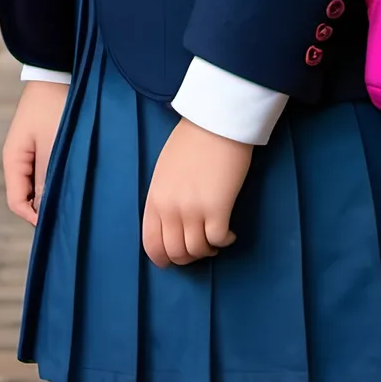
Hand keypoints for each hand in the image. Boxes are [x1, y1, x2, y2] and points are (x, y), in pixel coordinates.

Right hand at [2, 80, 68, 226]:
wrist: (58, 72)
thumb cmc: (55, 105)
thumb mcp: (53, 144)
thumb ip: (47, 177)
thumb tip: (45, 210)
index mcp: (13, 159)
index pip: (16, 202)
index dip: (35, 218)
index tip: (60, 224)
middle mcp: (18, 159)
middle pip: (27, 196)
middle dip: (46, 206)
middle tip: (73, 213)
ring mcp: (30, 152)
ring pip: (39, 184)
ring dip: (54, 190)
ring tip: (77, 196)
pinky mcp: (43, 145)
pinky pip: (47, 169)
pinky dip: (58, 177)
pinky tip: (76, 178)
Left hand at [142, 117, 253, 267]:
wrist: (216, 122)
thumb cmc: (191, 141)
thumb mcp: (165, 170)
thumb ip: (164, 197)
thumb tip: (171, 221)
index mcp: (155, 198)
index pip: (151, 243)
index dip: (163, 258)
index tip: (174, 259)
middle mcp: (171, 209)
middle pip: (175, 252)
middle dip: (188, 257)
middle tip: (200, 248)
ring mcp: (193, 210)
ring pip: (197, 250)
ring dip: (207, 250)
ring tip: (215, 239)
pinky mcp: (218, 209)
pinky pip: (218, 240)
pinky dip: (224, 241)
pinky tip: (229, 232)